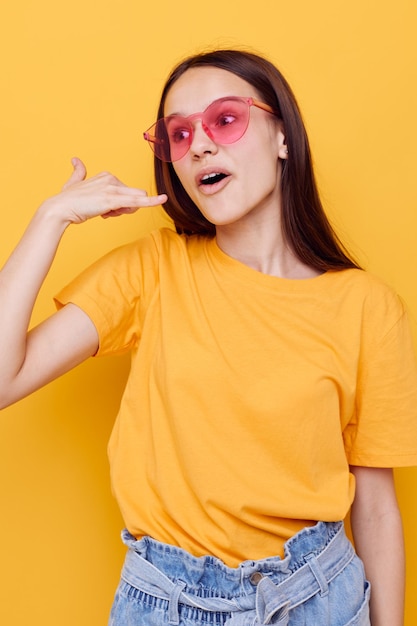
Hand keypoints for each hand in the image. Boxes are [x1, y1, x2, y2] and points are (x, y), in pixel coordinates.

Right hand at [44, 157, 167, 223]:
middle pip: (132, 198)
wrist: (60, 209)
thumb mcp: (74, 183)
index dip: (118, 206)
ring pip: (134, 202)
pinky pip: (138, 201)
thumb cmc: (67, 200)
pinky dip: (152, 201)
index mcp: (106, 176)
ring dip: (122, 212)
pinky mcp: (115, 200)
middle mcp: (112, 179)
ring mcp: (114, 189)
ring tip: (103, 212)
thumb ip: (78, 171)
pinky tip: (163, 199)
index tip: (103, 210)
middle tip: (104, 212)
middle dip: (123, 209)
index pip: (126, 193)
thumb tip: (76, 159)